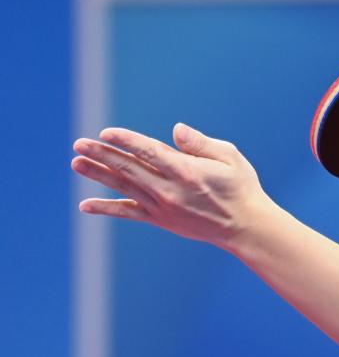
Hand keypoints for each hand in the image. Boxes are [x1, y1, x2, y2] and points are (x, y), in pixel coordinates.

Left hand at [71, 123, 273, 248]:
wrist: (245, 227)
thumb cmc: (240, 187)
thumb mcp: (229, 157)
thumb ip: (201, 143)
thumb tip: (176, 130)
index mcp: (187, 171)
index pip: (149, 152)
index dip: (126, 141)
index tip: (106, 133)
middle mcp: (170, 190)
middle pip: (130, 169)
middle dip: (103, 155)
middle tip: (79, 144)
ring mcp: (163, 207)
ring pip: (124, 187)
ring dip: (98, 174)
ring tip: (76, 163)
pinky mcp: (161, 220)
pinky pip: (128, 213)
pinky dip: (107, 208)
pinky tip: (85, 205)